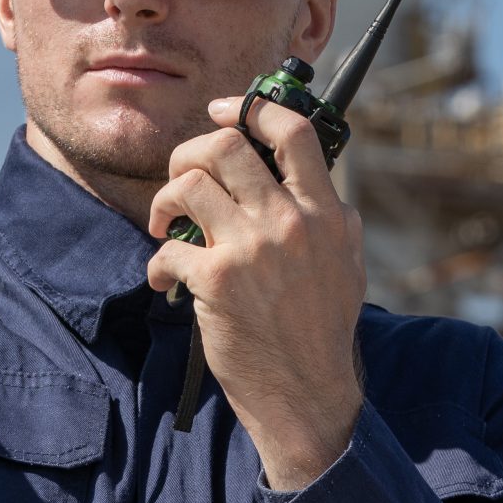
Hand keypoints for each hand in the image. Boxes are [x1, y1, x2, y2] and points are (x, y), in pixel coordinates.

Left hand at [146, 94, 365, 489]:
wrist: (308, 393)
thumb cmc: (321, 331)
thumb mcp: (347, 265)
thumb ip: (334, 218)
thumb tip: (318, 182)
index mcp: (325, 213)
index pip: (293, 133)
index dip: (251, 108)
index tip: (222, 110)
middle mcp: (290, 222)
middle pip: (224, 146)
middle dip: (187, 154)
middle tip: (179, 180)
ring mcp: (252, 250)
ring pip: (189, 183)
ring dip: (164, 201)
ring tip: (163, 227)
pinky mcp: (217, 281)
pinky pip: (167, 248)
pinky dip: (156, 262)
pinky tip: (162, 280)